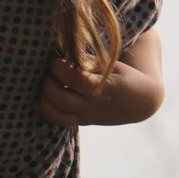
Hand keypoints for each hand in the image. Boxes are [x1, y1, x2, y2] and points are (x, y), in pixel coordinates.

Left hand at [36, 52, 161, 126]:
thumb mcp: (110, 64)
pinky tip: (38, 99)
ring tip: (44, 83)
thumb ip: (87, 62)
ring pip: (55, 112)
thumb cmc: (122, 75)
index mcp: (102, 88)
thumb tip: (62, 55)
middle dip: (47, 81)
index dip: (57, 66)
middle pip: (58, 97)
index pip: (71, 78)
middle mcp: (93, 106)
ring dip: (43, 97)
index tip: (54, 56)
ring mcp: (87, 116)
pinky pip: (58, 121)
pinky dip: (44, 111)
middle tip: (47, 70)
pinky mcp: (82, 122)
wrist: (140, 101)